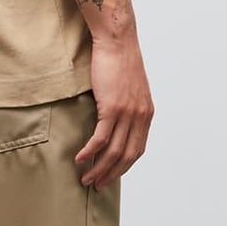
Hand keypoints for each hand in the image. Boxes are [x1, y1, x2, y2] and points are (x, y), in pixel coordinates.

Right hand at [75, 32, 153, 188]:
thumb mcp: (130, 88)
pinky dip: (90, 151)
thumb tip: (112, 120)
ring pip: (114, 150)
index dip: (124, 167)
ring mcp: (127, 113)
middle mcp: (140, 116)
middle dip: (111, 174)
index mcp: (146, 113)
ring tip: (86, 178)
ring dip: (98, 168)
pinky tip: (80, 159)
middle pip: (127, 156)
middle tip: (96, 184)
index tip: (111, 176)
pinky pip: (101, 137)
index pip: (137, 149)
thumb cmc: (119, 60)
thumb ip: (126, 107)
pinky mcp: (112, 107)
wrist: (117, 41)